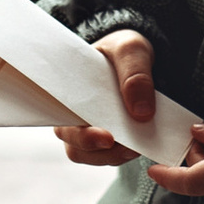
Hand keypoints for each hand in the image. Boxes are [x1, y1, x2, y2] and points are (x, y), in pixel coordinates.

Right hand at [58, 30, 155, 167]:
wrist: (137, 55)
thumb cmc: (124, 48)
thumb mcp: (131, 49)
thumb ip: (135, 74)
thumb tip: (141, 112)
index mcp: (68, 90)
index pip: (62, 120)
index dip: (79, 135)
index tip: (107, 138)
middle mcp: (73, 114)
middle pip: (75, 146)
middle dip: (101, 151)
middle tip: (129, 148)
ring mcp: (89, 128)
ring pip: (93, 155)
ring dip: (116, 155)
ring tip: (139, 146)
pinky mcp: (107, 137)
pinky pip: (111, 154)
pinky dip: (125, 153)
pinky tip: (141, 143)